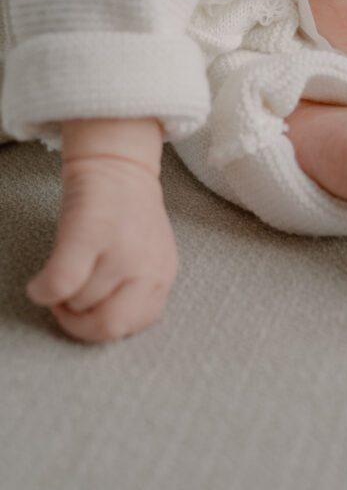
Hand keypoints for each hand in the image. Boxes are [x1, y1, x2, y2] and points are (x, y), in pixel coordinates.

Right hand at [26, 155, 177, 342]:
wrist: (118, 163)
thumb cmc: (127, 213)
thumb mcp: (147, 257)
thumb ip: (138, 290)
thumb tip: (107, 325)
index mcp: (163, 274)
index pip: (134, 325)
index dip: (102, 326)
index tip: (88, 310)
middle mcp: (148, 265)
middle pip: (109, 324)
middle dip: (80, 324)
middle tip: (66, 306)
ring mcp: (122, 250)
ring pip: (80, 302)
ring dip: (62, 298)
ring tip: (62, 275)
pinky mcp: (90, 233)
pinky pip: (61, 283)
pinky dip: (42, 290)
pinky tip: (40, 282)